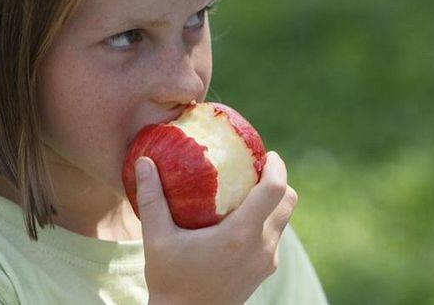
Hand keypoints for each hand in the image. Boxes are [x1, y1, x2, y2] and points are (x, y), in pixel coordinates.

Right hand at [135, 151, 297, 304]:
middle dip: (278, 180)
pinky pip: (275, 237)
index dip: (277, 166)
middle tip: (254, 168)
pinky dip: (267, 221)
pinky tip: (240, 219)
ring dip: (272, 202)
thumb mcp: (156, 238)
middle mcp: (261, 247)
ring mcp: (266, 261)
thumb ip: (151, 198)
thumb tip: (145, 161)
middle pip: (288, 202)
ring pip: (284, 220)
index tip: (266, 153)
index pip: (275, 190)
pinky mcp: (264, 271)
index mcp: (240, 234)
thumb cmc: (169, 281)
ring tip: (246, 191)